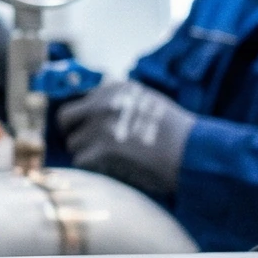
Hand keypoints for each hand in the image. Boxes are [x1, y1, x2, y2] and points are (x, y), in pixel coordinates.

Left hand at [58, 80, 194, 203]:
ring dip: (86, 154)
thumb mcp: (147, 101)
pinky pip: (81, 160)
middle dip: (72, 133)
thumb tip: (95, 113)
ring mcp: (101, 124)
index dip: (85, 119)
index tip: (92, 131)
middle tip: (84, 146)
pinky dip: (92, 168)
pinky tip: (109, 170)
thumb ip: (120, 102)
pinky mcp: (102, 147)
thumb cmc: (175, 132)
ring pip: (73, 143)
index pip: (83, 101)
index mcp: (115, 88)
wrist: (192, 149)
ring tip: (107, 162)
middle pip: (65, 118)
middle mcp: (104, 102)